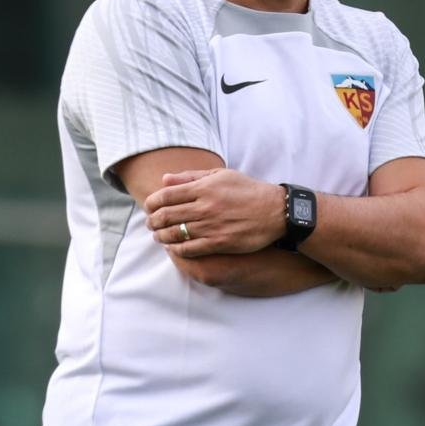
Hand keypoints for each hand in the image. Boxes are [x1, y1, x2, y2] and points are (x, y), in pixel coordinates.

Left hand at [144, 168, 284, 257]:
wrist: (274, 211)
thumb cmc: (247, 190)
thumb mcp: (221, 175)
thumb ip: (191, 177)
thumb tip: (165, 180)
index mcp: (203, 187)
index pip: (166, 195)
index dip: (152, 203)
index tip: (149, 207)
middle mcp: (204, 206)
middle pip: (166, 215)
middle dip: (152, 221)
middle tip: (150, 224)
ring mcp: (211, 226)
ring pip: (174, 233)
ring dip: (161, 236)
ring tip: (158, 237)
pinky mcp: (219, 243)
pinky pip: (189, 249)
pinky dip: (176, 249)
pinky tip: (173, 248)